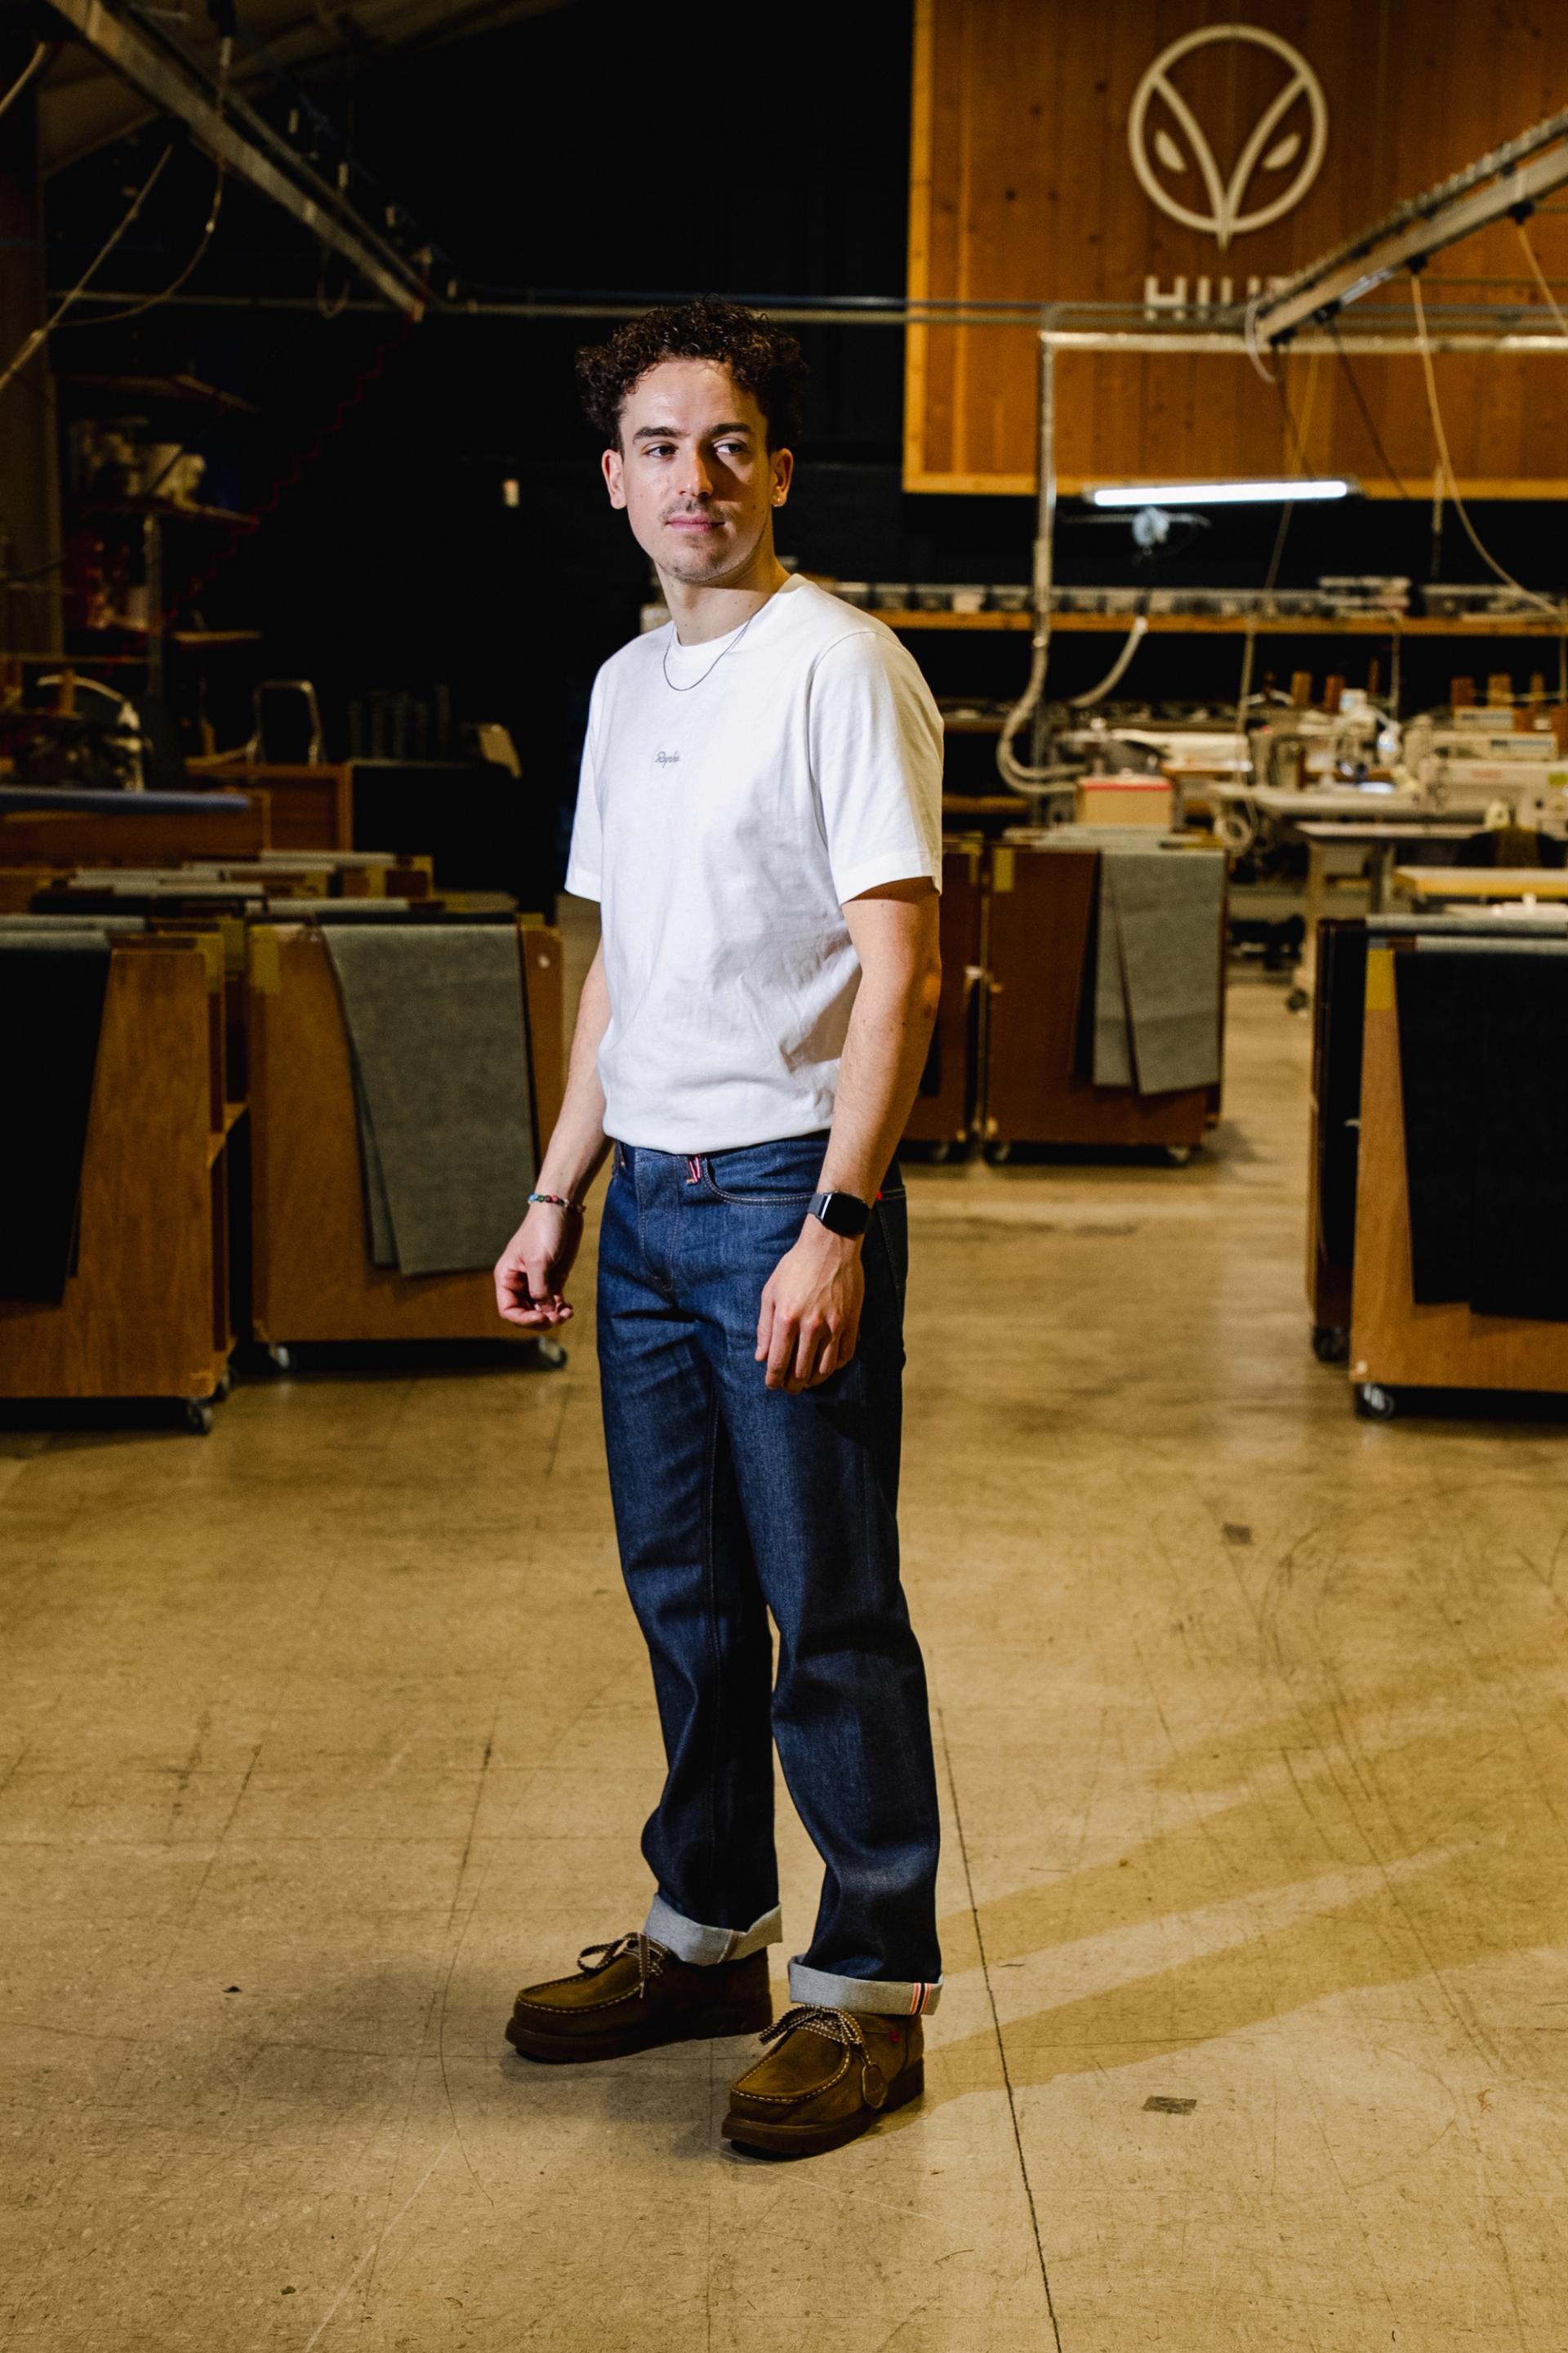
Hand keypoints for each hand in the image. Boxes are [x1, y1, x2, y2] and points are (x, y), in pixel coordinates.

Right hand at [494, 1202, 579, 1328]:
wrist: (562, 1210)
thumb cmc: (543, 1230)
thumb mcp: (539, 1261)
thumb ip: (539, 1289)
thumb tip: (545, 1313)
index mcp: (507, 1277)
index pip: (508, 1309)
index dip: (523, 1318)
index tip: (541, 1316)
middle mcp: (520, 1282)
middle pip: (525, 1313)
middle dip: (541, 1319)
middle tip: (556, 1318)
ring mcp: (537, 1281)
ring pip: (541, 1309)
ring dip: (553, 1316)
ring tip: (567, 1313)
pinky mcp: (554, 1278)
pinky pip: (554, 1302)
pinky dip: (560, 1308)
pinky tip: (569, 1309)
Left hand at [756, 1220, 863, 1393]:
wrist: (830, 1246)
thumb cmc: (795, 1267)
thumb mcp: (771, 1293)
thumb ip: (764, 1328)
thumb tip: (761, 1357)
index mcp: (787, 1319)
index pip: (779, 1363)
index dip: (774, 1380)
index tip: (772, 1385)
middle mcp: (812, 1326)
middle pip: (802, 1371)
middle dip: (792, 1385)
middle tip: (789, 1388)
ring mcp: (835, 1326)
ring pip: (825, 1369)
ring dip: (814, 1380)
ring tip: (806, 1380)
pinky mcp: (851, 1322)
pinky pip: (844, 1355)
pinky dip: (834, 1367)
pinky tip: (826, 1366)